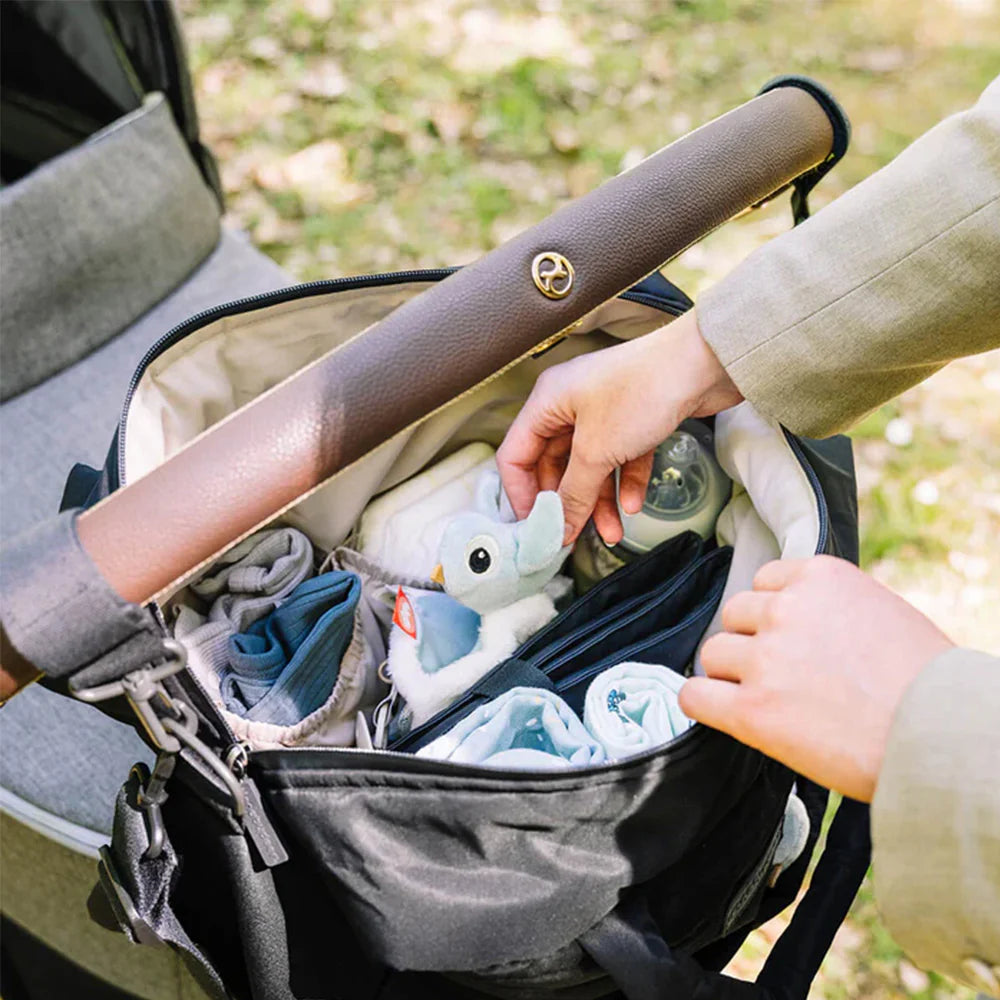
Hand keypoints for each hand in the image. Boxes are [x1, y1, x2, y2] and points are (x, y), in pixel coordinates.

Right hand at [496, 309, 741, 544]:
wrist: (706, 363)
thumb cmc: (643, 388)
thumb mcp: (597, 451)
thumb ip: (573, 493)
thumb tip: (557, 528)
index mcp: (547, 402)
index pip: (516, 455)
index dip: (522, 495)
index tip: (536, 527)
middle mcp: (570, 405)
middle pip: (554, 465)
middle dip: (568, 502)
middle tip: (573, 534)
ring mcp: (603, 412)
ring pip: (590, 467)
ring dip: (600, 501)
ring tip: (613, 531)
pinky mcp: (633, 419)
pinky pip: (620, 459)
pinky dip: (626, 482)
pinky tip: (635, 505)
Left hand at [679, 556, 954, 801]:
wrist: (943, 737)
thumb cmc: (927, 683)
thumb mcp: (881, 612)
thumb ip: (829, 608)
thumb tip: (799, 620)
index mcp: (819, 577)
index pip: (764, 582)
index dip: (773, 614)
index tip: (789, 639)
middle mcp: (785, 610)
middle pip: (734, 616)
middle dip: (751, 642)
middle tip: (780, 674)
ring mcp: (765, 660)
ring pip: (712, 654)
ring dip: (729, 674)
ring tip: (765, 699)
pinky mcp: (752, 711)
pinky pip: (694, 696)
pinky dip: (702, 703)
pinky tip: (720, 712)